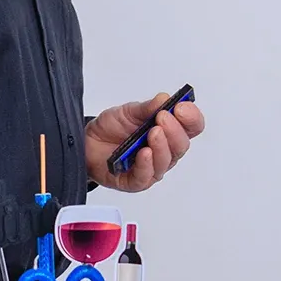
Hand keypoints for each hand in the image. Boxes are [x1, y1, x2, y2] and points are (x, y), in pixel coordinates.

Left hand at [86, 91, 205, 191]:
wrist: (88, 142)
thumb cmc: (112, 128)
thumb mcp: (129, 112)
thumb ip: (146, 108)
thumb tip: (164, 98)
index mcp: (168, 132)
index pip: (191, 127)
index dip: (191, 118)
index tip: (182, 107)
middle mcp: (164, 151)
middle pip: (181, 145)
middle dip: (174, 130)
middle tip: (163, 117)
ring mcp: (151, 168)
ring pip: (166, 161)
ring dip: (161, 146)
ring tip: (153, 132)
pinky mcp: (135, 181)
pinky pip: (145, 176)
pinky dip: (146, 164)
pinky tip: (144, 153)